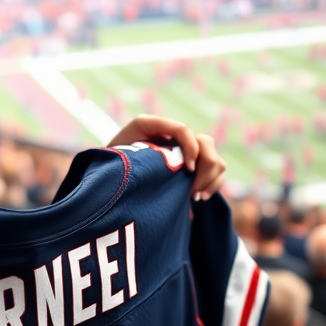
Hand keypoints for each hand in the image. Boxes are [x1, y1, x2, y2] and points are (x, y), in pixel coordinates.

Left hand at [107, 115, 226, 200]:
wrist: (109, 177)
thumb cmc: (111, 163)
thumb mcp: (118, 153)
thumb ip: (138, 151)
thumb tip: (166, 162)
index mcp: (157, 127)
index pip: (184, 130)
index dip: (191, 148)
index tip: (187, 169)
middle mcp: (175, 137)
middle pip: (207, 143)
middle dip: (205, 168)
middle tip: (191, 190)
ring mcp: (186, 153)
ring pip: (216, 160)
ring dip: (211, 179)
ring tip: (194, 196)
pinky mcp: (191, 169)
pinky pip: (215, 174)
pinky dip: (212, 185)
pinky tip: (197, 198)